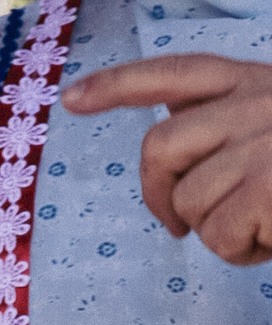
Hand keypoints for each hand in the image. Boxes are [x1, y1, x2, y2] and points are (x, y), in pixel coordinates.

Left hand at [65, 52, 271, 263]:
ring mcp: (261, 145)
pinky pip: (219, 237)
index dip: (118, 84)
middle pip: (160, 147)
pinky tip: (270, 240)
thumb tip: (171, 115)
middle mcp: (255, 104)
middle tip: (179, 228)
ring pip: (188, 200)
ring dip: (214, 229)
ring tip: (260, 225)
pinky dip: (240, 252)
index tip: (71, 99)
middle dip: (159, 194)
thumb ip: (226, 114)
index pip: (174, 72)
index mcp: (253, 82)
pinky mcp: (268, 190)